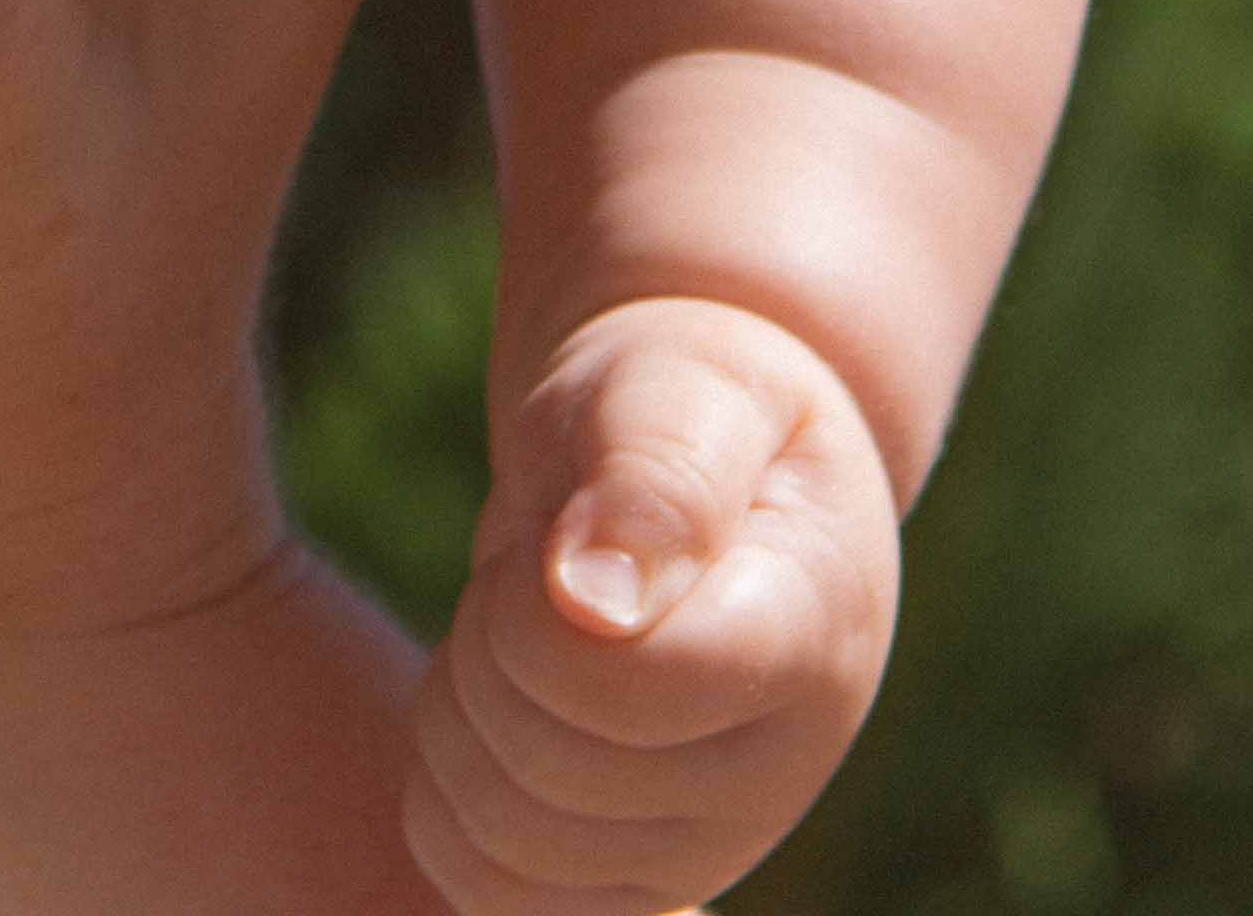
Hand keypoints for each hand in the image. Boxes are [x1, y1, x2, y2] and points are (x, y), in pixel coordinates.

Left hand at [404, 303, 899, 915]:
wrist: (705, 469)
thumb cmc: (684, 405)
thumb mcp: (682, 388)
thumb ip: (653, 475)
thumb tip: (591, 602)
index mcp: (807, 636)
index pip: (625, 687)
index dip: (527, 608)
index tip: (551, 535)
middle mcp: (776, 774)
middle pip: (540, 767)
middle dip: (483, 642)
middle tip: (526, 567)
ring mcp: (707, 848)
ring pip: (498, 842)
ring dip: (456, 712)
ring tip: (512, 630)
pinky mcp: (638, 886)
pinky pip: (484, 893)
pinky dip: (445, 796)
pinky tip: (491, 707)